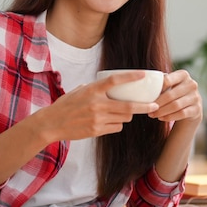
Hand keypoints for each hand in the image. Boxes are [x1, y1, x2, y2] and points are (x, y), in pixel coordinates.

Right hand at [35, 70, 158, 141]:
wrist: (51, 123)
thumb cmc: (65, 105)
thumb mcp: (79, 91)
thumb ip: (94, 89)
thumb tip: (110, 86)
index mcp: (92, 90)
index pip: (115, 80)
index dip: (131, 77)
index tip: (144, 75)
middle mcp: (96, 104)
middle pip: (128, 106)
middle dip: (144, 107)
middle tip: (154, 105)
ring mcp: (97, 119)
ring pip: (123, 118)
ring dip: (127, 116)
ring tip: (124, 113)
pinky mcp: (96, 130)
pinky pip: (115, 128)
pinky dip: (117, 124)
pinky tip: (110, 122)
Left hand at [147, 70, 202, 124]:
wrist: (190, 105)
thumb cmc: (174, 92)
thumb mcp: (170, 84)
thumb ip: (160, 82)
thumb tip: (143, 85)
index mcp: (183, 74)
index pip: (168, 80)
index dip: (157, 88)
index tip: (148, 95)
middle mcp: (192, 84)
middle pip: (170, 95)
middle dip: (157, 103)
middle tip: (148, 108)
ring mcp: (196, 97)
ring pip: (175, 105)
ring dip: (162, 111)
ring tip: (152, 114)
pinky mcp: (197, 109)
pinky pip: (181, 114)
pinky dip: (169, 117)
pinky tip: (161, 118)